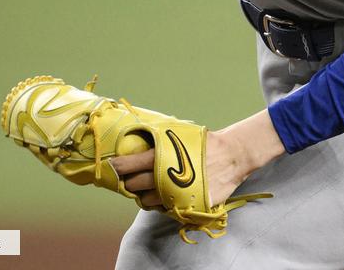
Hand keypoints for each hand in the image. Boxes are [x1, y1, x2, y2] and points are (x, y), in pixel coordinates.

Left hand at [110, 110, 283, 209]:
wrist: (231, 155)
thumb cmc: (204, 142)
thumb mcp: (179, 134)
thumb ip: (158, 142)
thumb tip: (136, 144)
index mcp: (162, 157)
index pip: (130, 165)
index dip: (118, 167)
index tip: (111, 166)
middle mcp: (166, 177)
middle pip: (134, 186)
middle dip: (130, 182)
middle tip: (131, 177)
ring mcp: (176, 194)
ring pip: (147, 201)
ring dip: (144, 195)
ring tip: (148, 188)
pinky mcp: (186, 206)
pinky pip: (165, 209)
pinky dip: (162, 203)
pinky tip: (164, 195)